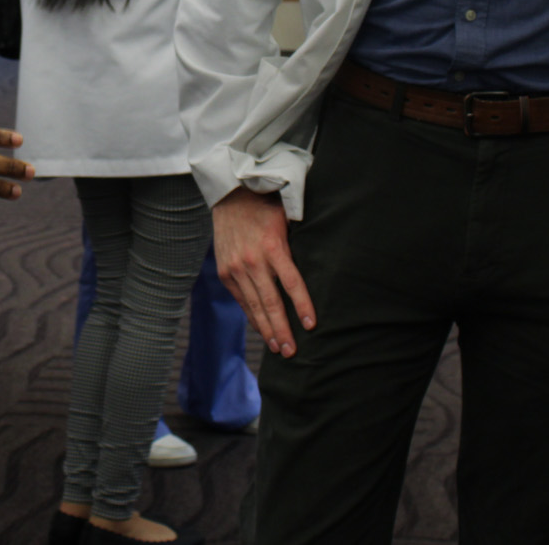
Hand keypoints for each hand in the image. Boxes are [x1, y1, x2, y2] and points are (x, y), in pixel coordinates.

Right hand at [213, 187, 314, 356]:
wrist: (230, 197)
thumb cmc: (266, 207)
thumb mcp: (287, 219)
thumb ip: (298, 243)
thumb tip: (322, 266)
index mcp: (273, 246)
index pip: (292, 282)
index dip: (302, 305)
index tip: (312, 325)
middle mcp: (252, 260)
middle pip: (271, 302)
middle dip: (282, 329)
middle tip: (292, 351)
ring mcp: (236, 268)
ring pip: (255, 306)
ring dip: (267, 329)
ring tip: (278, 348)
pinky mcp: (226, 272)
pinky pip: (242, 300)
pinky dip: (252, 316)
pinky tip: (262, 330)